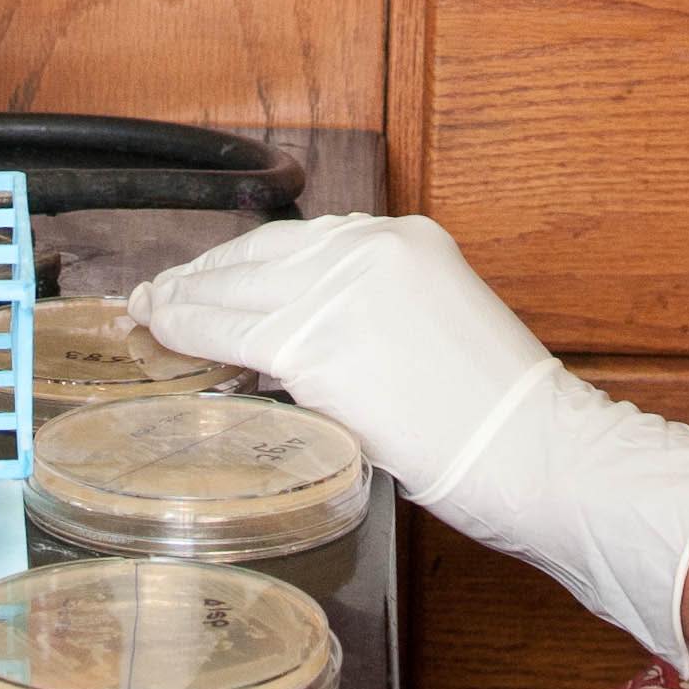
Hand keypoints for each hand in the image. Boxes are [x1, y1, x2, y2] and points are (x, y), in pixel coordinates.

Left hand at [132, 215, 688, 676]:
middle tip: (163, 291)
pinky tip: (160, 334)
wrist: (537, 449)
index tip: (214, 273)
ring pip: (233, 286)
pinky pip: (227, 330)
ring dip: (183, 300)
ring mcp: (338, 292)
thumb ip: (369, 317)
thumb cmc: (497, 416)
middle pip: (258, 253)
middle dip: (204, 274)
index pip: (300, 240)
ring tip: (151, 312)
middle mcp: (369, 248)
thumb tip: (299, 345)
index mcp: (407, 239)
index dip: (245, 260)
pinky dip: (184, 330)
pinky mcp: (314, 344)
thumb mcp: (436, 329)